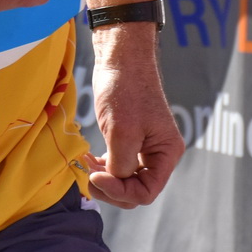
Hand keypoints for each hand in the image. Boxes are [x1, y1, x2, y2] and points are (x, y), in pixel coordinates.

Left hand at [85, 31, 182, 208]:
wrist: (120, 59)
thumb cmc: (125, 90)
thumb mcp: (123, 132)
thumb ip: (121, 165)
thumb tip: (113, 183)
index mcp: (166, 153)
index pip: (146, 192)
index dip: (120, 191)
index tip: (96, 177)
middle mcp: (158, 154)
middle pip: (135, 190)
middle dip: (110, 188)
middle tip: (87, 176)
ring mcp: (142, 147)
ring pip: (124, 180)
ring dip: (103, 178)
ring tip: (85, 164)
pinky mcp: (127, 139)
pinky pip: (117, 165)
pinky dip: (102, 167)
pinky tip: (88, 158)